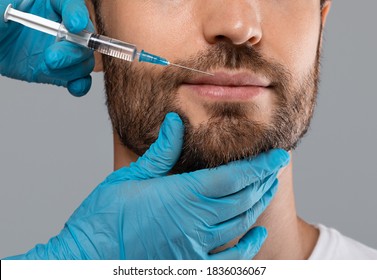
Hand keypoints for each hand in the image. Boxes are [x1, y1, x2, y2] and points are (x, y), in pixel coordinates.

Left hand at [0, 0, 93, 96]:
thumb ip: (6, 7)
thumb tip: (11, 7)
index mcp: (50, 4)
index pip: (71, 4)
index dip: (77, 14)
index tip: (74, 25)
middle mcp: (62, 26)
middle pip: (84, 37)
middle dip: (72, 50)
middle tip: (52, 58)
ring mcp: (63, 50)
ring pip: (84, 59)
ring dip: (71, 68)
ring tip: (46, 68)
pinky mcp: (61, 69)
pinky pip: (81, 78)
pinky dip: (80, 84)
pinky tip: (74, 86)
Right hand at [5, 113, 289, 259]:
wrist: (88, 256)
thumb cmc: (105, 217)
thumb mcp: (130, 178)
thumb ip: (161, 152)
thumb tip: (177, 122)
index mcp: (182, 196)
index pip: (233, 178)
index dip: (259, 166)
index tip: (277, 156)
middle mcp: (195, 222)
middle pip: (242, 199)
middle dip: (263, 181)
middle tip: (274, 167)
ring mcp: (196, 246)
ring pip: (239, 223)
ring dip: (258, 204)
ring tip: (267, 188)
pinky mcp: (191, 264)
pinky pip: (230, 259)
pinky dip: (248, 246)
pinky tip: (257, 232)